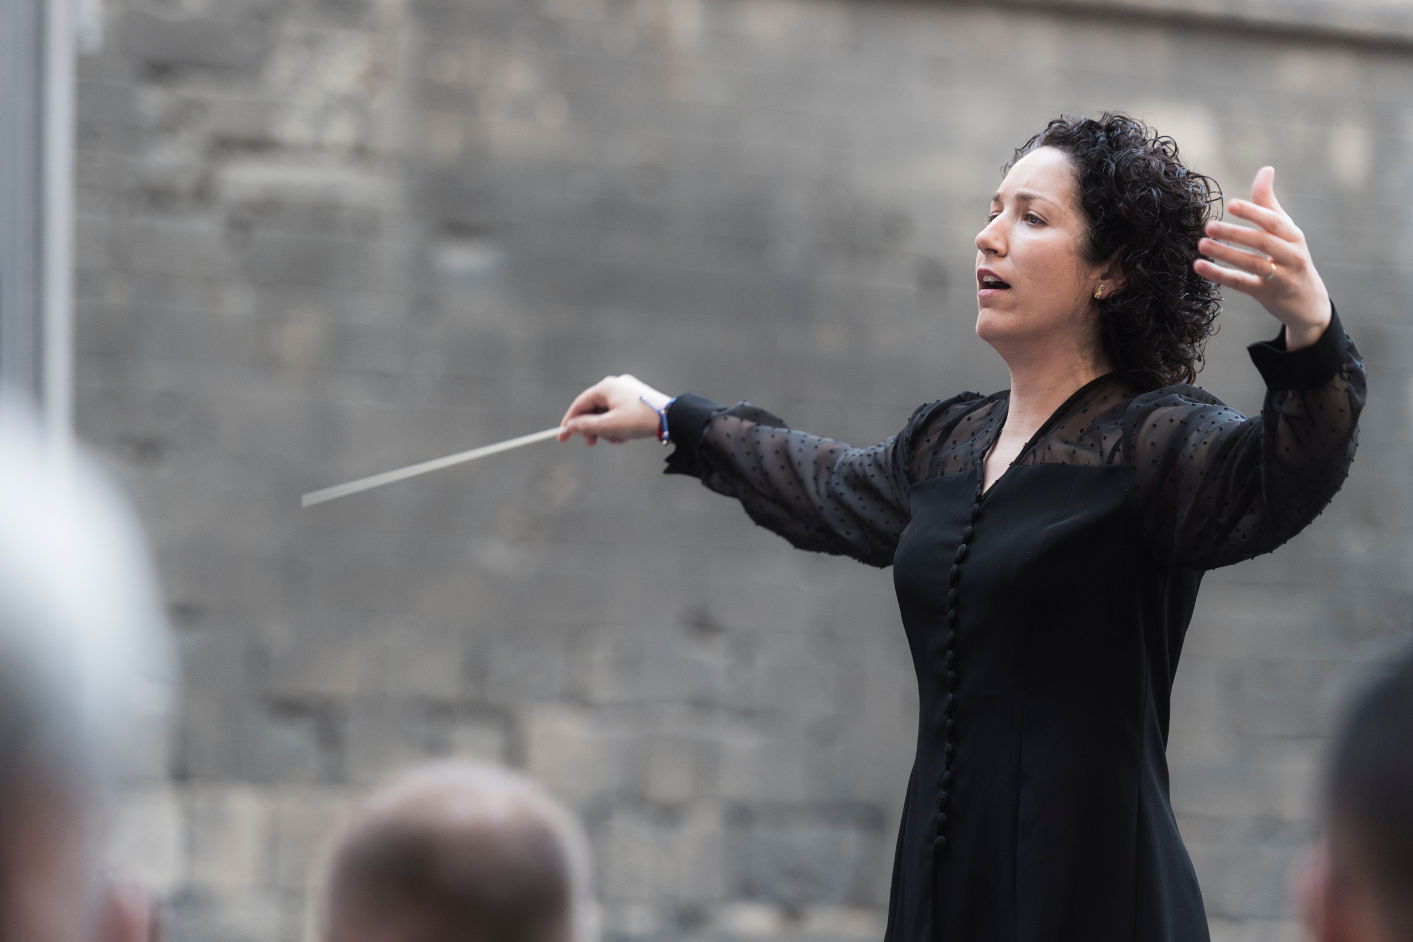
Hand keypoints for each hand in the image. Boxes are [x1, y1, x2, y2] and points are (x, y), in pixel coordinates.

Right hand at [558, 374, 670, 445]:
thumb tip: (570, 426)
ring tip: (616, 440)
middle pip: (593, 408)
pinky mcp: (637, 398)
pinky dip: (617, 425)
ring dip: (606, 429)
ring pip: (607, 412)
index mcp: (606, 387)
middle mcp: (615, 384)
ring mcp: (627, 390)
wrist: (673, 419)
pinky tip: (624, 436)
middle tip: (592, 444)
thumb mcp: (609, 426)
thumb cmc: (640, 419)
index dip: (570, 421)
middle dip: (592, 428)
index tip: (563, 436)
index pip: (580, 403)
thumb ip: (586, 426)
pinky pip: (619, 412)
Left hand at [1194, 166, 1331, 349]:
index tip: (1230, 203)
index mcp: (1293, 236)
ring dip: (1226, 254)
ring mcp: (1281, 277)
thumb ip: (1269, 203)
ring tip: (1201, 244)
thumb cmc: (1290, 257)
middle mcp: (1291, 255)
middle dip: (1235, 233)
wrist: (1307, 301)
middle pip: (1263, 242)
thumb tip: (1266, 169)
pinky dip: (1220, 275)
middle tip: (1208, 226)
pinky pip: (1242, 283)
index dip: (1253, 212)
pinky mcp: (1268, 295)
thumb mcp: (1285, 231)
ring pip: (1253, 264)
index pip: (1273, 221)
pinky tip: (1200, 267)